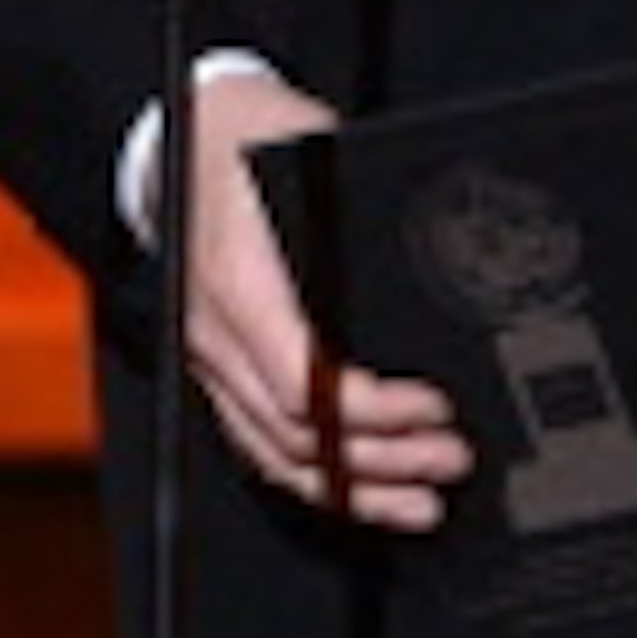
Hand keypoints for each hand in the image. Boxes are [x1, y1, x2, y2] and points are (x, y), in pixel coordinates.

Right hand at [179, 70, 469, 533]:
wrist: (185, 135)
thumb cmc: (248, 137)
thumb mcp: (311, 151)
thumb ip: (359, 207)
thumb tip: (446, 242)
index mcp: (239, 286)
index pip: (303, 385)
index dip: (373, 412)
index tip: (433, 407)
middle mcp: (218, 335)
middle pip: (297, 435)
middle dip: (383, 460)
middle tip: (451, 458)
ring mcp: (213, 361)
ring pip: (278, 456)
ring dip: (354, 489)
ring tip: (421, 502)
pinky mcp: (220, 372)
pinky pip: (261, 445)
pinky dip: (315, 479)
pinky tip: (361, 493)